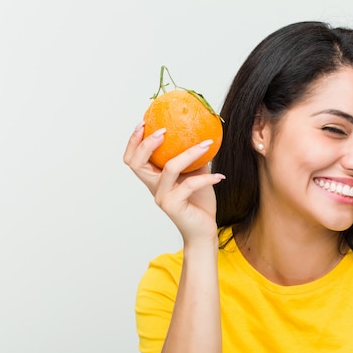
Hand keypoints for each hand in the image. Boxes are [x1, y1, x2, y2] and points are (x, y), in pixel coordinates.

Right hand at [123, 121, 224, 241]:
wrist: (204, 230)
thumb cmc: (199, 203)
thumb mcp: (196, 175)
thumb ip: (193, 158)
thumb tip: (202, 133)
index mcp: (154, 179)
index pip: (133, 159)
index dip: (134, 141)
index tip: (144, 122)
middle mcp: (154, 188)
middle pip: (137, 163)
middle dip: (147, 143)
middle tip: (164, 130)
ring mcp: (162, 197)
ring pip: (169, 168)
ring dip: (189, 153)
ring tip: (206, 144)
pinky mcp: (174, 206)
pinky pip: (190, 185)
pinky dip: (207, 178)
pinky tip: (219, 176)